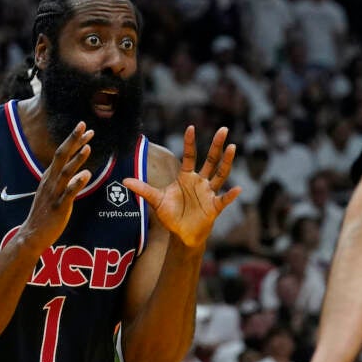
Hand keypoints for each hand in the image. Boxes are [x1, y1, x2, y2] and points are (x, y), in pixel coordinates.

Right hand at [18, 122, 93, 250]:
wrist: (32, 235)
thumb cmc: (46, 213)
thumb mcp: (55, 192)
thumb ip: (67, 180)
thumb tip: (81, 171)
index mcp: (50, 177)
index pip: (62, 153)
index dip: (73, 140)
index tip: (85, 128)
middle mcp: (51, 182)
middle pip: (61, 156)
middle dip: (73, 140)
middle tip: (84, 126)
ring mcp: (54, 194)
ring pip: (65, 173)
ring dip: (76, 159)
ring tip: (88, 147)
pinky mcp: (58, 207)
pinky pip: (68, 194)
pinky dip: (77, 183)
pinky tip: (86, 175)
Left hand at [123, 126, 240, 247]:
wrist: (182, 234)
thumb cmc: (171, 215)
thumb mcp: (156, 200)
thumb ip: (143, 189)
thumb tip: (124, 181)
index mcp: (186, 177)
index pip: (189, 156)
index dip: (189, 142)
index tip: (191, 127)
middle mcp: (200, 182)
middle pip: (210, 160)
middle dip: (216, 145)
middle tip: (223, 129)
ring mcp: (209, 193)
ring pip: (220, 174)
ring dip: (226, 162)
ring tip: (232, 147)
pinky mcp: (214, 207)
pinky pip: (224, 199)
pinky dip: (231, 195)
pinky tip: (238, 189)